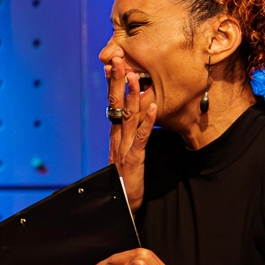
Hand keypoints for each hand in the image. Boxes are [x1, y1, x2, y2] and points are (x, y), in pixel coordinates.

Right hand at [104, 61, 155, 210]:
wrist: (119, 205)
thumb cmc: (124, 181)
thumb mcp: (126, 154)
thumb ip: (129, 136)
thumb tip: (137, 116)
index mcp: (115, 135)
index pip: (112, 104)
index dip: (112, 84)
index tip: (113, 63)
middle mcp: (116, 138)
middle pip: (115, 105)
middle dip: (116, 81)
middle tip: (117, 59)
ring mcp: (124, 147)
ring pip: (127, 116)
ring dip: (131, 94)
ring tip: (135, 75)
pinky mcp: (134, 158)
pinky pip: (141, 136)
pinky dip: (148, 120)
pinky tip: (153, 105)